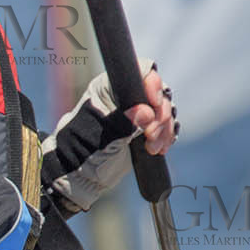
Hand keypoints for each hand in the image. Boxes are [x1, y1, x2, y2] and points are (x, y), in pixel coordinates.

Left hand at [42, 58, 178, 213]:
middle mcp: (126, 97)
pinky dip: (167, 136)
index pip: (139, 72)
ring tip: (152, 147)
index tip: (154, 104)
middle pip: (158, 92)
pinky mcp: (147, 129)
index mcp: (109, 89)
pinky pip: (167, 126)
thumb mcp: (100, 137)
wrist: (83, 177)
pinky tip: (158, 149)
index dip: (152, 84)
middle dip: (160, 114)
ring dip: (164, 129)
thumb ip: (123, 122)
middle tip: (150, 134)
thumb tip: (146, 112)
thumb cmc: (82, 152)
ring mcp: (138, 113)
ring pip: (165, 110)